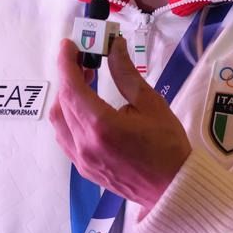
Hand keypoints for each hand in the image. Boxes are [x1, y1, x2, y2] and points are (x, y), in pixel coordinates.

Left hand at [49, 37, 191, 206]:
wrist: (173, 188)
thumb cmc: (167, 145)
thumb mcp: (151, 104)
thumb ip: (127, 74)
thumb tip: (115, 47)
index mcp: (101, 126)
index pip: (72, 88)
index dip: (66, 63)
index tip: (69, 45)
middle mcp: (84, 143)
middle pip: (62, 103)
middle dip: (68, 77)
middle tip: (84, 60)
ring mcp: (81, 159)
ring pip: (59, 121)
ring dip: (66, 98)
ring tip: (86, 83)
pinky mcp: (84, 169)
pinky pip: (66, 138)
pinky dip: (69, 118)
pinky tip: (86, 110)